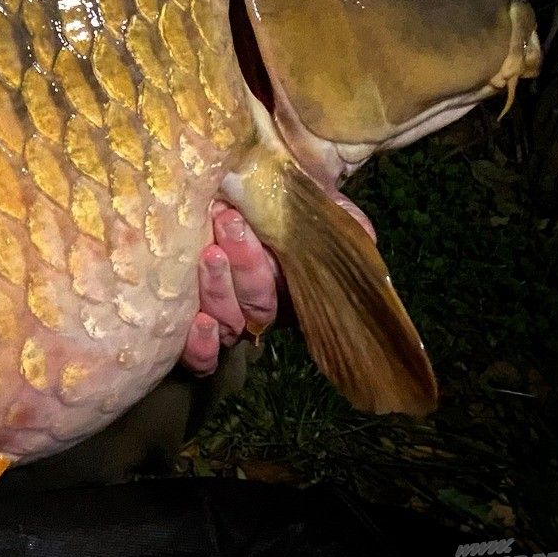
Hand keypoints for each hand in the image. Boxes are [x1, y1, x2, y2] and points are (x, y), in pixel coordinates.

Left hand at [180, 192, 376, 373]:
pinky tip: (200, 323)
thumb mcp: (312, 206)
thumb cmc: (271, 204)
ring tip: (209, 253)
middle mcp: (254, 308)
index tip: (241, 219)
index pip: (282, 291)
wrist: (235, 196)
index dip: (261, 264)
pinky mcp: (192, 334)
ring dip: (218, 289)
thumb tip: (365, 235)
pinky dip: (202, 348)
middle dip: (243, 264)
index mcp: (285, 286)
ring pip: (228, 323)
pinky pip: (203, 360)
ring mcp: (224, 321)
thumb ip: (342, 220)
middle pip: (254, 304)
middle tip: (227, 222)